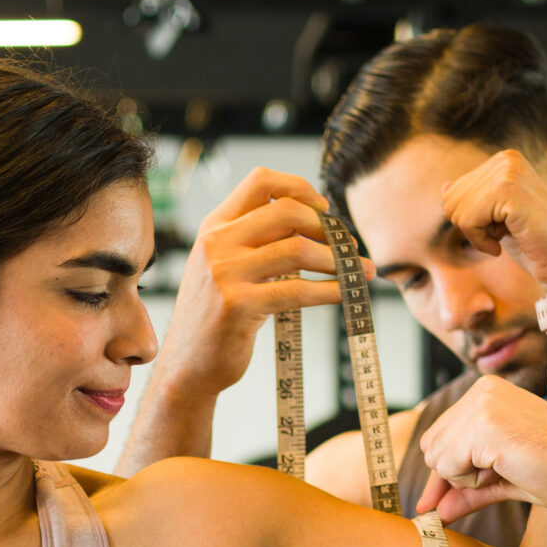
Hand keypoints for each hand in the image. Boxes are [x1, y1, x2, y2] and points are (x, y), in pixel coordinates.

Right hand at [151, 168, 371, 396]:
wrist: (188, 365)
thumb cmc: (216, 316)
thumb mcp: (224, 266)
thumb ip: (254, 241)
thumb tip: (313, 222)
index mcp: (214, 226)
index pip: (260, 181)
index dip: (300, 187)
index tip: (323, 208)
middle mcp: (216, 244)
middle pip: (287, 211)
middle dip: (327, 227)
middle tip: (347, 246)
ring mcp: (225, 274)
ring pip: (297, 249)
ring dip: (337, 260)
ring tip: (357, 271)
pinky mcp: (239, 307)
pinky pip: (298, 291)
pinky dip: (331, 290)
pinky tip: (347, 294)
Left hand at [413, 376, 546, 524]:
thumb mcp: (502, 479)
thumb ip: (466, 490)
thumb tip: (433, 513)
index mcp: (486, 392)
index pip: (438, 435)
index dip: (443, 471)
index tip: (437, 502)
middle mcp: (481, 391)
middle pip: (431, 446)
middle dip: (454, 474)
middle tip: (497, 475)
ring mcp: (482, 405)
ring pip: (436, 457)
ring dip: (465, 478)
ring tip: (507, 469)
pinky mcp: (484, 426)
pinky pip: (448, 467)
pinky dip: (471, 482)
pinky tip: (506, 469)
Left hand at [437, 149, 546, 291]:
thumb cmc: (532, 242)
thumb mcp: (494, 218)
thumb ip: (473, 200)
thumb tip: (444, 187)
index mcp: (505, 159)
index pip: (453, 192)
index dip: (470, 220)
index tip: (501, 226)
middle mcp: (507, 159)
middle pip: (450, 199)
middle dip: (471, 227)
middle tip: (503, 234)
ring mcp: (509, 171)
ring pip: (456, 210)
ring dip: (477, 235)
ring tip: (505, 237)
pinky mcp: (509, 191)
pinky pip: (467, 220)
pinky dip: (481, 241)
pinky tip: (503, 242)